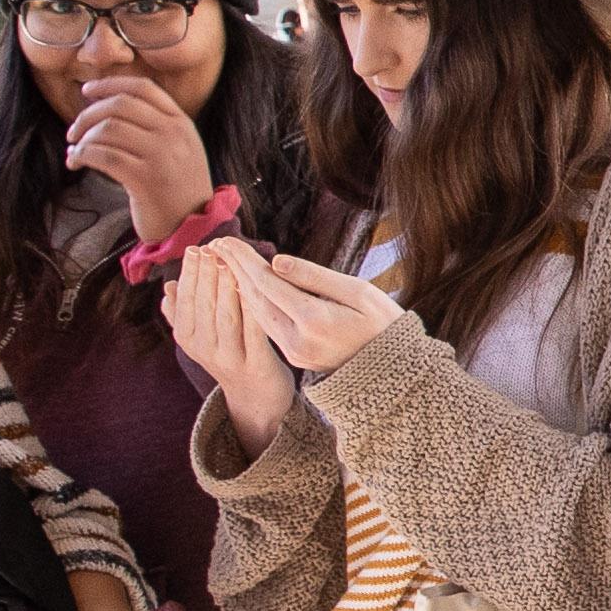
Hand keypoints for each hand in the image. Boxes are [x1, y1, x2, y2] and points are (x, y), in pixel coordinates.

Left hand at [65, 75, 214, 255]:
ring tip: (74, 151)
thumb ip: (157, 126)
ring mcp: (161, 156)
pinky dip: (83, 156)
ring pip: (109, 129)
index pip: (142, 88)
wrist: (193, 227)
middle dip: (89, 114)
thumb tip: (108, 107)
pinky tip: (76, 162)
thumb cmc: (178, 190)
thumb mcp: (179, 149)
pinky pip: (104, 156)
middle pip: (120, 105)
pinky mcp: (145, 180)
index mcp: (181, 123)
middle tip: (74, 132)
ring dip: (83, 138)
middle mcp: (173, 134)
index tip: (87, 90)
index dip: (110, 84)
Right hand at [162, 236, 301, 439]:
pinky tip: (256, 290)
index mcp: (188, 338)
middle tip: (212, 248)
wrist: (256, 397)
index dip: (190, 274)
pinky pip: (254, 332)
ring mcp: (230, 359)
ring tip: (229, 263)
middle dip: (207, 274)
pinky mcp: (257, 365)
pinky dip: (253, 309)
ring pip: (226, 317)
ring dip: (227, 288)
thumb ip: (183, 313)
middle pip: (204, 306)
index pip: (186, 300)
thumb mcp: (201, 336)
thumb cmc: (230, 354)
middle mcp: (205, 349)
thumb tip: (169, 286)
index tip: (196, 249)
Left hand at [240, 248, 400, 378]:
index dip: (243, 260)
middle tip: (216, 246)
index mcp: (315, 319)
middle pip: (256, 299)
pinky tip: (245, 288)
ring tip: (225, 263)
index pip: (268, 283)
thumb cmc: (383, 322)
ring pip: (257, 314)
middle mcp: (298, 340)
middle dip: (234, 270)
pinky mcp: (295, 358)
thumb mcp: (358, 291)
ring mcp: (295, 353)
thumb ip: (315, 277)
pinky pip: (267, 325)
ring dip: (239, 287)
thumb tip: (276, 261)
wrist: (395, 369)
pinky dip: (253, 304)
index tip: (225, 240)